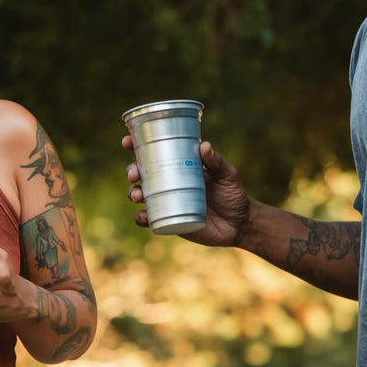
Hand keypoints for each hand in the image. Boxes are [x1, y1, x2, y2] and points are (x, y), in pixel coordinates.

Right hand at [122, 136, 252, 247]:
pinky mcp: (169, 221)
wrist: (239, 224)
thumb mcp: (228, 175)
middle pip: (142, 173)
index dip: (136, 146)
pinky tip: (142, 216)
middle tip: (134, 174)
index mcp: (180, 165)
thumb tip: (204, 146)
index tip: (127, 142)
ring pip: (141, 195)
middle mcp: (169, 182)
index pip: (154, 153)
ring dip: (133, 193)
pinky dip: (141, 218)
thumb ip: (217, 162)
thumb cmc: (233, 194)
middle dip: (131, 171)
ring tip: (138, 196)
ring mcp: (167, 202)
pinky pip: (149, 220)